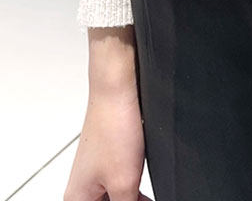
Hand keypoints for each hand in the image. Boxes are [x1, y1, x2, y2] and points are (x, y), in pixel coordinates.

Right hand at [64, 26, 151, 200]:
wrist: (118, 90)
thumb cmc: (114, 127)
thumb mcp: (125, 182)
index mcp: (77, 199)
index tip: (137, 198)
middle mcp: (81, 188)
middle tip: (143, 196)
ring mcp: (96, 172)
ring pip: (116, 197)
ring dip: (133, 197)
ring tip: (144, 192)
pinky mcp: (109, 159)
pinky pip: (121, 183)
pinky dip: (134, 188)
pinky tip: (145, 188)